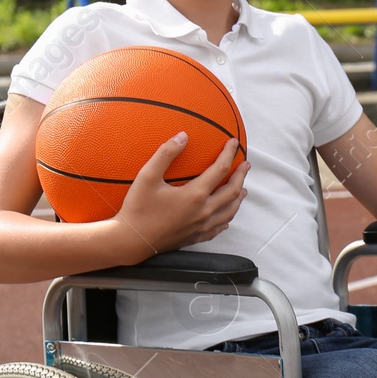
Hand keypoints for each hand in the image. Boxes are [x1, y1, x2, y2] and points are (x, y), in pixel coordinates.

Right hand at [106, 133, 248, 261]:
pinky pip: (218, 228)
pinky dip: (227, 218)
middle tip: (246, 164)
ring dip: (239, 198)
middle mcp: (203, 211)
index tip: (234, 143)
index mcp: (195, 195)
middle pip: (232, 191)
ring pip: (230, 211)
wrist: (131, 242)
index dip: (229, 154)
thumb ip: (166, 153)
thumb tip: (183, 136)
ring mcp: (201, 226)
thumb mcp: (147, 176)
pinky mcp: (195, 237)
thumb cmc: (137, 208)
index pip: (220, 169)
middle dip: (241, 175)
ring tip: (244, 189)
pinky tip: (227, 218)